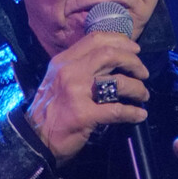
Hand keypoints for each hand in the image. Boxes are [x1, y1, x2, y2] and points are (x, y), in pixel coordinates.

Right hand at [25, 32, 148, 164]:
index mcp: (64, 61)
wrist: (33, 139)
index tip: (134, 50)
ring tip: (143, 95)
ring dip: (137, 88)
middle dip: (133, 62)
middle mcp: (70, 71)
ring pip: (118, 81)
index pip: (95, 39)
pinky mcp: (84, 114)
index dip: (120, 41)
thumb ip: (78, 68)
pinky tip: (140, 115)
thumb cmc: (49, 111)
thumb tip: (107, 61)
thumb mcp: (57, 80)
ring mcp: (77, 93)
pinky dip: (133, 112)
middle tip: (143, 72)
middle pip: (110, 54)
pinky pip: (117, 110)